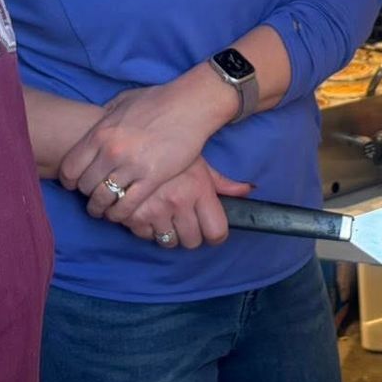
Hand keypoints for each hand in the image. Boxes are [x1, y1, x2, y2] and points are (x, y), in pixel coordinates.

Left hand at [58, 68, 237, 222]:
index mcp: (100, 133)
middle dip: (87, 195)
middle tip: (93, 198)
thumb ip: (106, 116)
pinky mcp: (152, 178)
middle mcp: (111, 151)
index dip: (69, 181)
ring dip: (101, 208)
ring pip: (103, 199)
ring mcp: (131, 166)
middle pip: (85, 186)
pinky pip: (128, 205)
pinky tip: (121, 214)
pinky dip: (120, 213)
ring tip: (104, 211)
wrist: (190, 104)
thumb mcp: (123, 101)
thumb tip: (96, 123)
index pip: (70, 168)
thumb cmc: (158, 99)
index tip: (75, 185)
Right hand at [124, 158, 254, 248]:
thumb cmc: (172, 151)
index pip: (216, 232)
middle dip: (191, 234)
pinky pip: (145, 237)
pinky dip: (147, 229)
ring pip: (168, 242)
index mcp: (198, 189)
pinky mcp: (132, 215)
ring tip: (166, 217)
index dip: (215, 235)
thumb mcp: (201, 164)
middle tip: (185, 220)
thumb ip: (224, 183)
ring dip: (168, 234)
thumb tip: (249, 190)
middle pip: (193, 241)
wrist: (134, 139)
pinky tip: (148, 213)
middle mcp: (178, 202)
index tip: (210, 231)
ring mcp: (154, 210)